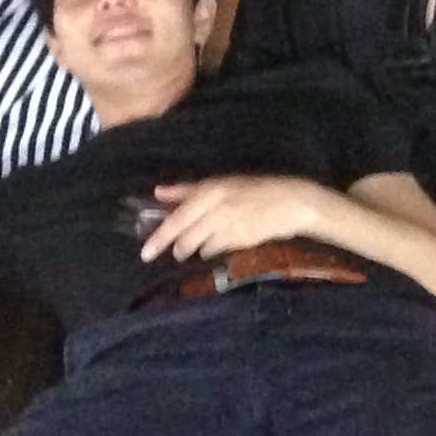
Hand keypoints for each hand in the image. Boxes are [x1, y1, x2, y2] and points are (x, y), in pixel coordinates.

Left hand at [138, 175, 329, 261]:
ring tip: (199, 245)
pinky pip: (216, 250)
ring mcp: (229, 226)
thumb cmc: (253, 189)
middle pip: (185, 238)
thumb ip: (186, 190)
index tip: (145, 253)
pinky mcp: (240, 240)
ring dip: (195, 249)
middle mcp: (216, 208)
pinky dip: (212, 249)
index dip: (159, 237)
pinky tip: (217, 244)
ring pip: (200, 247)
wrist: (290, 202)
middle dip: (178, 248)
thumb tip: (158, 192)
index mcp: (209, 191)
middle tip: (176, 251)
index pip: (177, 219)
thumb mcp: (220, 183)